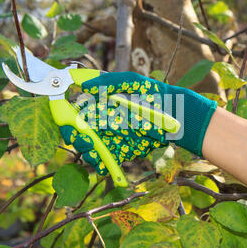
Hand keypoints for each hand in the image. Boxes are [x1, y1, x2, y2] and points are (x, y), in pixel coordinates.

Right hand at [60, 71, 216, 174]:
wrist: (178, 115)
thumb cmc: (154, 93)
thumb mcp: (132, 81)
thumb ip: (108, 81)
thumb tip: (84, 85)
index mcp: (100, 104)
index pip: (76, 113)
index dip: (68, 120)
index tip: (71, 126)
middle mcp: (102, 122)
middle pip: (80, 134)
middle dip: (79, 140)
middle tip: (85, 142)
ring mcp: (111, 137)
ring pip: (92, 149)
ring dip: (89, 154)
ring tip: (94, 156)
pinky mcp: (121, 151)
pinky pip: (107, 160)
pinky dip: (103, 165)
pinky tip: (104, 166)